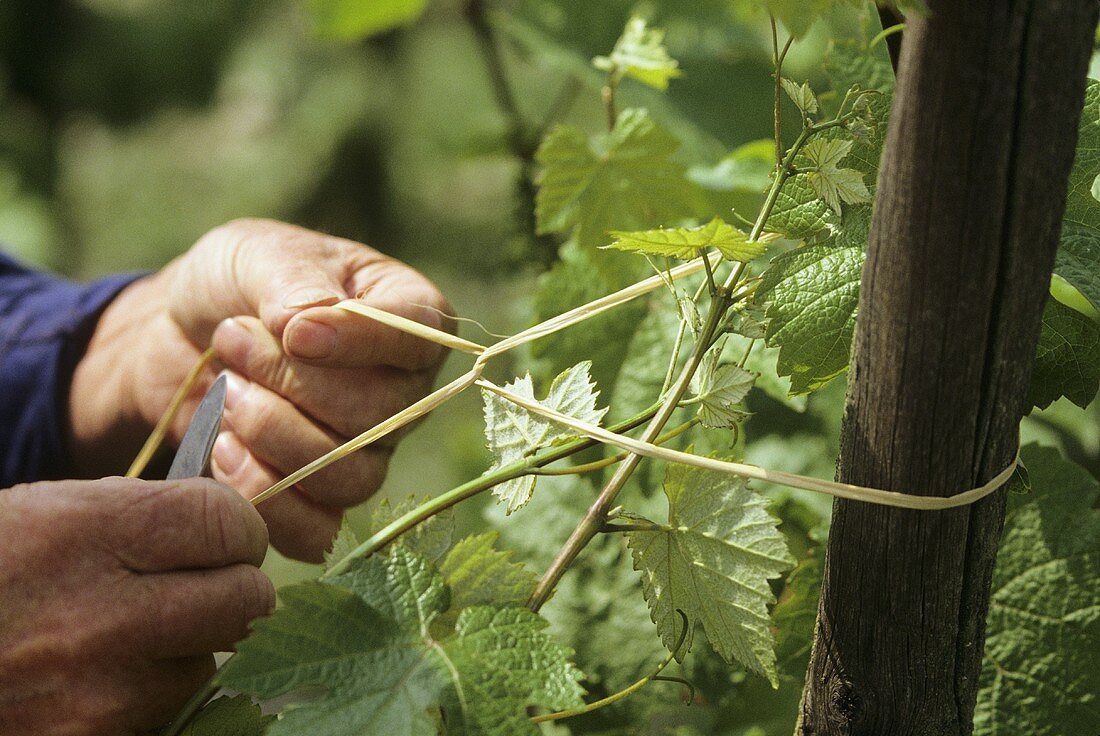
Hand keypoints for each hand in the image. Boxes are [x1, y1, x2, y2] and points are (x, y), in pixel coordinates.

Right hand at [0, 477, 271, 734]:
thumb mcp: (50, 512)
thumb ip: (146, 515)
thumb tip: (229, 526)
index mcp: (90, 535)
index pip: (229, 525)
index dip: (234, 527)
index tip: (220, 533)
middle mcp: (103, 617)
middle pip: (247, 599)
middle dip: (233, 586)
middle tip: (199, 582)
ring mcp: (98, 695)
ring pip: (210, 662)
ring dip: (188, 646)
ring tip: (127, 632)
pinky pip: (168, 712)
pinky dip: (151, 693)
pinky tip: (106, 673)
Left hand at [68, 219, 451, 560]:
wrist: (179, 336)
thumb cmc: (236, 284)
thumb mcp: (257, 253)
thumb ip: (292, 279)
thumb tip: (307, 324)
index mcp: (408, 315)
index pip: (419, 336)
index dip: (361, 342)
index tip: (294, 332)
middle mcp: (404, 390)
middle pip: (379, 415)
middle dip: (292, 383)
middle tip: (233, 341)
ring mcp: (367, 450)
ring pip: (349, 476)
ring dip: (273, 436)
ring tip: (224, 392)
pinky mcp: (319, 497)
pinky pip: (317, 531)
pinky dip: (263, 497)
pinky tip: (223, 450)